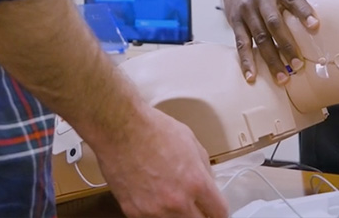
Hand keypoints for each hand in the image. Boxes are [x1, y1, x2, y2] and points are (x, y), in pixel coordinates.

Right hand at [94, 106, 229, 217]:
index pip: (219, 213)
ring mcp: (154, 211)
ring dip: (177, 214)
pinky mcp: (134, 213)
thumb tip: (208, 184)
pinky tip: (151, 196)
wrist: (119, 129)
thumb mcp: (190, 142)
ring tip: (169, 197)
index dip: (218, 211)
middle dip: (200, 215)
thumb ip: (203, 168)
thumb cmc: (153, 129)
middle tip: (195, 206)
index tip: (215, 210)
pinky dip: (154, 212)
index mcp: (196, 183)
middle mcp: (177, 202)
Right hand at [221, 0, 317, 84]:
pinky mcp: (235, 22)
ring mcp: (246, 10)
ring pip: (259, 37)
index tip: (315, 26)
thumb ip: (296, 5)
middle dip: (287, 46)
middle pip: (274, 23)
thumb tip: (316, 29)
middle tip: (298, 66)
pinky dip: (247, 61)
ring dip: (271, 59)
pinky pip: (241, 44)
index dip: (304, 12)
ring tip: (282, 78)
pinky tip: (252, 76)